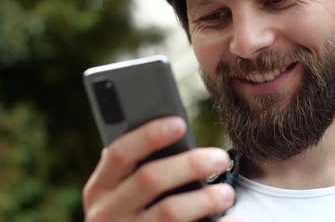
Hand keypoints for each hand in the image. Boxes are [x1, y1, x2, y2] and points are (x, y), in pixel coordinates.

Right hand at [83, 116, 238, 220]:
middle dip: (190, 164)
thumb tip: (175, 129)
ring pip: (171, 212)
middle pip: (150, 179)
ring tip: (227, 193)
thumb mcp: (123, 193)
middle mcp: (106, 213)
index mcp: (100, 188)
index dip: (149, 135)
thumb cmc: (134, 214)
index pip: (119, 153)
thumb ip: (139, 167)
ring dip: (205, 199)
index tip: (180, 123)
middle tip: (221, 157)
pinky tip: (234, 219)